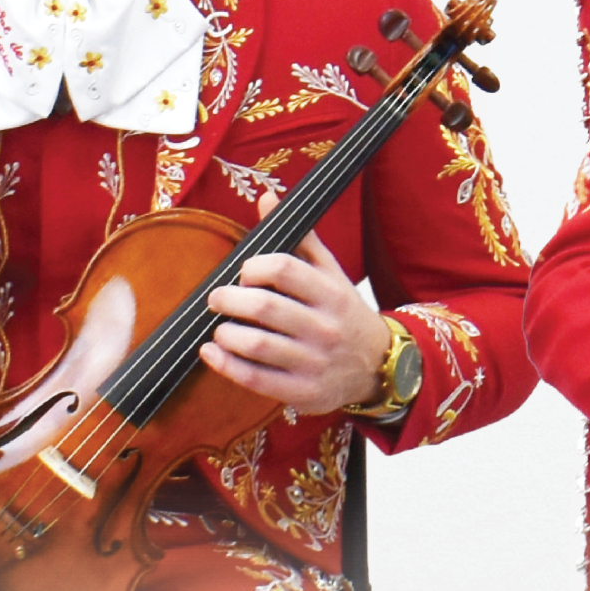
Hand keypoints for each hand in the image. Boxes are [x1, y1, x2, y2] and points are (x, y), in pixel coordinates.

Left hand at [201, 255, 393, 409]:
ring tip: (220, 327)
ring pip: (257, 345)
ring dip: (226, 333)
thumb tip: (267, 198)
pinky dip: (225, 365)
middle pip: (264, 307)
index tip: (244, 273)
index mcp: (332, 293)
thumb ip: (300, 240)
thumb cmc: (344, 313)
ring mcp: (314, 362)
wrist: (377, 366)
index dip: (253, 267)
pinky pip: (255, 378)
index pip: (284, 269)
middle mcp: (325, 328)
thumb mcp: (332, 274)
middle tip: (216, 298)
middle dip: (229, 299)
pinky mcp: (302, 391)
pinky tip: (212, 353)